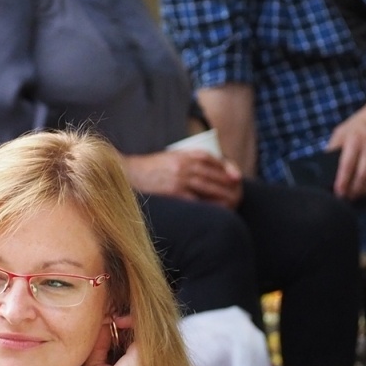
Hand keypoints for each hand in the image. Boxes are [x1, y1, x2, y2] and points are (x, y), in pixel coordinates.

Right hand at [122, 150, 242, 207]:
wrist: (127, 176)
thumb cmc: (149, 170)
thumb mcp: (168, 159)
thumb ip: (185, 160)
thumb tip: (208, 169)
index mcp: (181, 155)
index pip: (209, 158)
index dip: (225, 166)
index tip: (235, 176)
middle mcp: (182, 165)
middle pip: (212, 173)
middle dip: (227, 182)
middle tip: (238, 191)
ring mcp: (178, 179)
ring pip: (207, 186)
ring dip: (222, 194)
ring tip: (233, 201)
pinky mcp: (173, 193)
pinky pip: (196, 200)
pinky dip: (209, 205)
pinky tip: (217, 210)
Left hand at [325, 105, 365, 198]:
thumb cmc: (358, 125)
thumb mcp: (340, 131)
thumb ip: (332, 148)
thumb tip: (322, 166)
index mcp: (354, 139)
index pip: (348, 163)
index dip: (343, 180)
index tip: (338, 192)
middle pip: (363, 174)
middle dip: (354, 190)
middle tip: (345, 198)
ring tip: (356, 196)